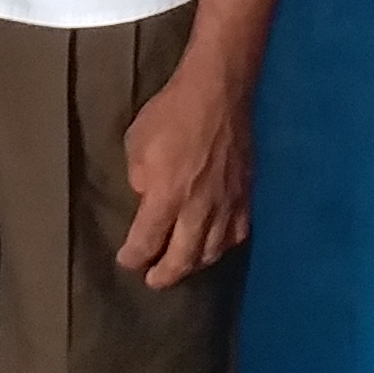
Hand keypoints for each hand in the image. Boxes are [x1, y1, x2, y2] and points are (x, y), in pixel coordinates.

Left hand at [116, 56, 253, 287]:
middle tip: (153, 281)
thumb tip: (147, 198)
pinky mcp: (246, 196)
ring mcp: (227, 205)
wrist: (219, 92)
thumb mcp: (137, 143)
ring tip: (182, 266)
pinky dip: (223, 246)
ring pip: (212, 251)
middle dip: (164, 275)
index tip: (127, 261)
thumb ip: (140, 178)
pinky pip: (237, 234)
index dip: (134, 257)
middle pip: (182, 259)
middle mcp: (198, 209)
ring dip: (194, 264)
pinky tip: (215, 246)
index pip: (147, 242)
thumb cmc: (172, 112)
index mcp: (166, 196)